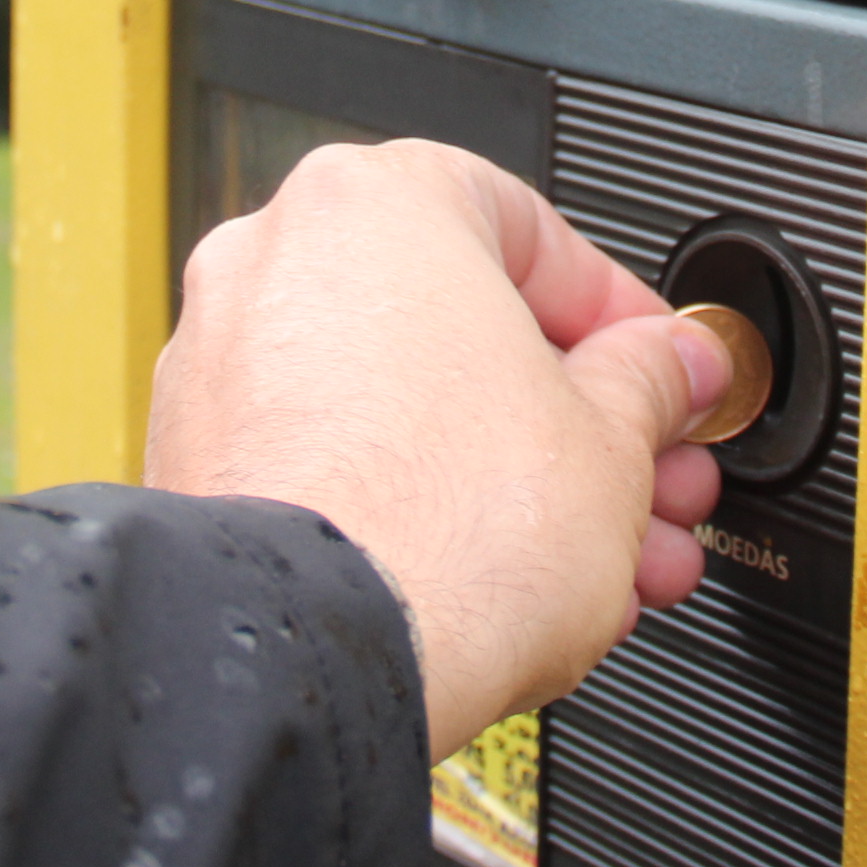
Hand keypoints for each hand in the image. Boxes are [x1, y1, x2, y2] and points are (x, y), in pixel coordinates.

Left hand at [143, 140, 729, 760]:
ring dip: (516, 477)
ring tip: (598, 557)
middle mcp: (279, 260)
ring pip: (409, 406)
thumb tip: (669, 366)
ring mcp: (223, 364)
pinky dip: (419, 506)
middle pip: (471, 330)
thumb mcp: (613, 443)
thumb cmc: (438, 537)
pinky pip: (340, 463)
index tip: (668, 376)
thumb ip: (653, 379)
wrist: (316, 664)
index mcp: (376, 202)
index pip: (541, 234)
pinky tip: (501, 579)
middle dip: (582, 422)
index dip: (629, 324)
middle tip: (646, 474)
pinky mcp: (198, 465)